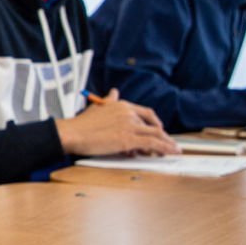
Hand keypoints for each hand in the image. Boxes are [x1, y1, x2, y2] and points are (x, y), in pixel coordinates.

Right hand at [57, 90, 178, 156]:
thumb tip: (114, 92)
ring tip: (174, 151)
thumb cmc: (81, 124)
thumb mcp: (97, 107)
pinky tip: (169, 152)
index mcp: (122, 106)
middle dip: (162, 136)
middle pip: (152, 125)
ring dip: (167, 143)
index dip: (155, 122)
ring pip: (156, 134)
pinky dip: (164, 148)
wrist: (72, 133)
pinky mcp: (128, 139)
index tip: (159, 129)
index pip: (145, 112)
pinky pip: (152, 144)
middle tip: (168, 144)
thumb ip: (109, 100)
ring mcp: (129, 126)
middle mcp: (128, 113)